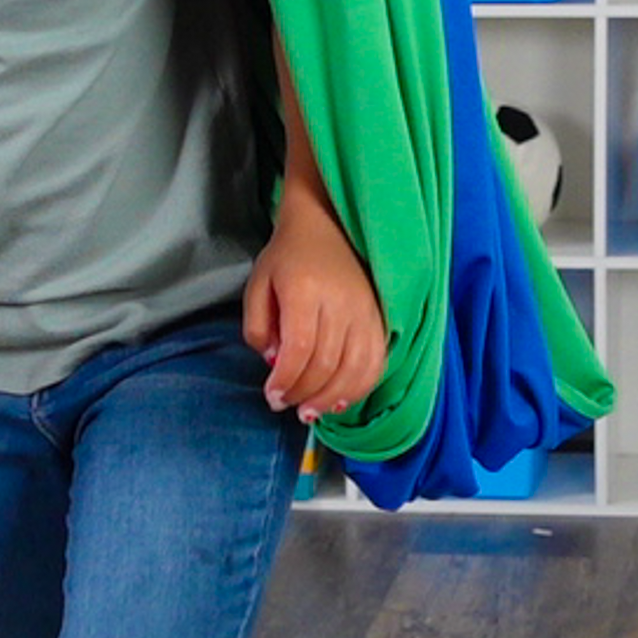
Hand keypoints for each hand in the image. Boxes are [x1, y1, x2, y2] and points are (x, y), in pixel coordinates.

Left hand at [245, 198, 386, 422]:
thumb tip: (275, 363)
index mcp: (306, 290)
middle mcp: (340, 302)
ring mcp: (366, 311)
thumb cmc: (288, 257)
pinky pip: (376, 362)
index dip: (285, 380)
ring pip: (355, 368)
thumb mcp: (257, 285)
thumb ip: (258, 327)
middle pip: (327, 363)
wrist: (327, 226)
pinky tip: (339, 401)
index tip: (271, 396)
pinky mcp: (379, 319)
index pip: (300, 348)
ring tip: (311, 411)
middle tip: (286, 405)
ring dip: (331, 398)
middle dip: (303, 393)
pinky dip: (359, 388)